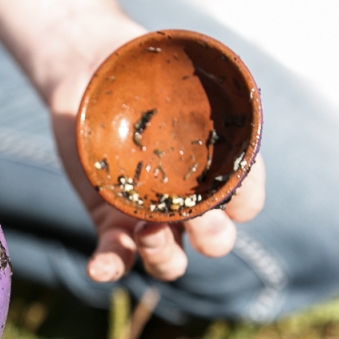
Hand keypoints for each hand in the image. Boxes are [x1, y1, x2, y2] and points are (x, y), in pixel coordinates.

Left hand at [46, 15, 266, 282]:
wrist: (92, 72)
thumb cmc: (145, 69)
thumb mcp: (181, 69)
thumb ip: (206, 85)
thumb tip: (227, 93)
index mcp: (219, 168)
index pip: (246, 203)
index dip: (244, 205)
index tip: (230, 196)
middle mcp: (189, 199)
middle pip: (215, 241)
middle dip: (213, 238)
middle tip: (196, 219)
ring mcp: (148, 214)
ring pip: (170, 259)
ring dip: (164, 255)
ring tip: (147, 231)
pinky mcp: (108, 220)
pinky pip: (114, 257)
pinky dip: (108, 268)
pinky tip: (97, 269)